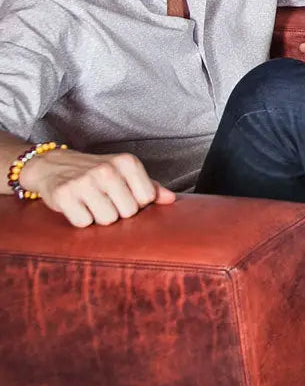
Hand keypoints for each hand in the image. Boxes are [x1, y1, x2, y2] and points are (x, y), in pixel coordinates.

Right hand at [17, 149, 175, 227]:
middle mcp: (107, 170)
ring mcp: (84, 181)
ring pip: (107, 220)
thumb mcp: (124, 172)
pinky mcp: (64, 195)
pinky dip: (81, 219)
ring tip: (91, 203)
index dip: (136, 203)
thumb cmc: (96, 172)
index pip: (147, 199)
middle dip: (118, 211)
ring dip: (99, 217)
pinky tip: (77, 206)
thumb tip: (171, 199)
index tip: (123, 195)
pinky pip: (84, 223)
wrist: (53, 165)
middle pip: (128, 212)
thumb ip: (150, 186)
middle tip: (104, 200)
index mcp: (127, 162)